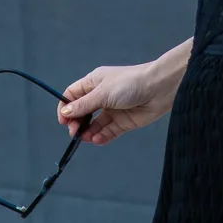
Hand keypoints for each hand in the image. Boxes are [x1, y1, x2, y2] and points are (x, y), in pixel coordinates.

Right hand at [57, 61, 173, 145]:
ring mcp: (113, 110)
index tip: (63, 121)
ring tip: (86, 137)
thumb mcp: (102, 93)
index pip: (73, 95)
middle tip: (74, 131)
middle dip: (76, 122)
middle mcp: (102, 96)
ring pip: (94, 124)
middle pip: (82, 112)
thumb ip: (83, 105)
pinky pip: (108, 132)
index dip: (65, 107)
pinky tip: (97, 139)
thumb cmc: (129, 83)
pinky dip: (101, 137)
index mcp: (94, 82)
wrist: (159, 89)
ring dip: (88, 132)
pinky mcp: (123, 122)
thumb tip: (66, 113)